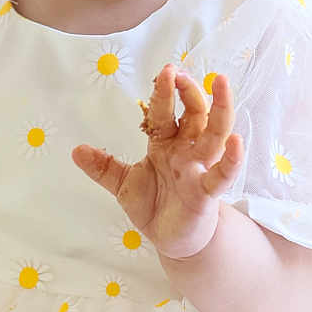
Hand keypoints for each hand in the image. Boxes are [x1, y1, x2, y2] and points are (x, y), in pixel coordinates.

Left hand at [71, 64, 243, 260]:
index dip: (165, 92)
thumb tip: (75, 150)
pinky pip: (223, 173)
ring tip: (221, 84)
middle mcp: (186, 151)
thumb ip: (103, 167)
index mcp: (166, 144)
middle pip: (194, 114)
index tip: (165, 71)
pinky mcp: (207, 192)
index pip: (166, 113)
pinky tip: (236, 142)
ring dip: (220, 108)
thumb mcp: (122, 184)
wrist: (171, 240)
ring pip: (215, 134)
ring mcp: (199, 169)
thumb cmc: (154, 206)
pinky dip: (231, 158)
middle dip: (190, 92)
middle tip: (180, 73)